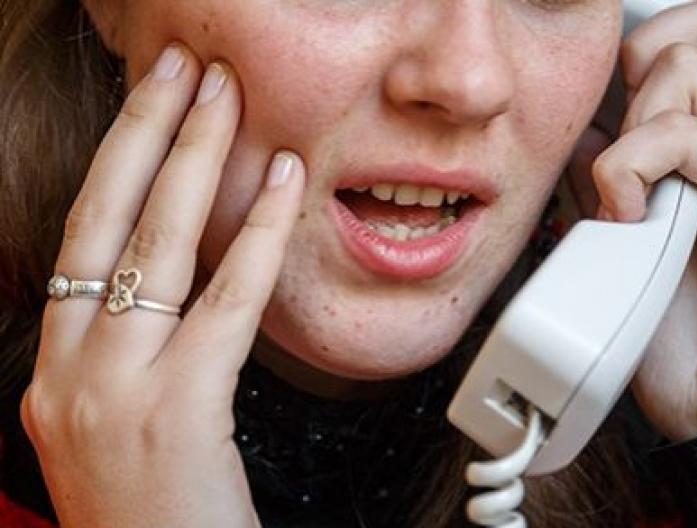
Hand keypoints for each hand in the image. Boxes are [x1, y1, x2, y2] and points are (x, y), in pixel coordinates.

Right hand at [19, 43, 304, 525]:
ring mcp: (114, 390)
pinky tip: (282, 184)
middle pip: (101, 221)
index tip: (149, 113)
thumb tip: (177, 293)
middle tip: (179, 69)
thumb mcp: (118, 429)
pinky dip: (256, 235)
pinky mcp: (176, 411)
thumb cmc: (154, 516)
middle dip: (142, 133)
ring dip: (193, 160)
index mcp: (55, 371)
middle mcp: (70, 371)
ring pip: (153, 247)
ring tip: (224, 97)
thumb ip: (132, 359)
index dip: (116, 167)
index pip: (80, 243)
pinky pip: (225, 302)